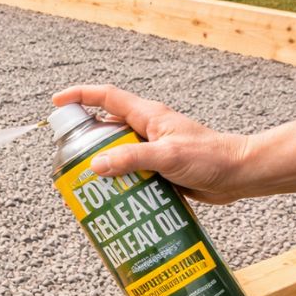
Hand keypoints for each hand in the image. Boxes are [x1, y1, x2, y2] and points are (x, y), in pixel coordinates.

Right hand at [52, 84, 249, 203]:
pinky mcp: (158, 169)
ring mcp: (152, 149)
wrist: (239, 175)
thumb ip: (131, 158)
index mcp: (147, 116)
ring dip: (100, 167)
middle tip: (66, 159)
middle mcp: (146, 129)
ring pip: (116, 154)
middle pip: (105, 128)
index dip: (79, 96)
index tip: (56, 103)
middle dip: (83, 142)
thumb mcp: (167, 156)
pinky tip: (110, 199)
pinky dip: (117, 183)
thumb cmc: (210, 158)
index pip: (106, 97)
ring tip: (84, 186)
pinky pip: (130, 173)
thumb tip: (95, 165)